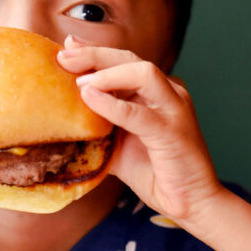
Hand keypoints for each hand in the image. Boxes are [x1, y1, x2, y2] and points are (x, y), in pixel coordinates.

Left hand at [57, 36, 224, 223]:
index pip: (123, 61)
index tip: (66, 48)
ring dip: (107, 73)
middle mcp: (169, 92)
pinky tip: (90, 98)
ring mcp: (174, 109)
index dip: (94, 52)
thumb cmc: (154, 173)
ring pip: (143, 72)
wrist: (189, 202)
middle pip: (130, 59)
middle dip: (95, 54)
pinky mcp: (173, 132)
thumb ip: (96, 127)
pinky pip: (140, 113)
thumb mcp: (117, 145)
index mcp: (156, 92)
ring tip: (79, 82)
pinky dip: (112, 104)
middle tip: (64, 57)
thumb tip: (60, 119)